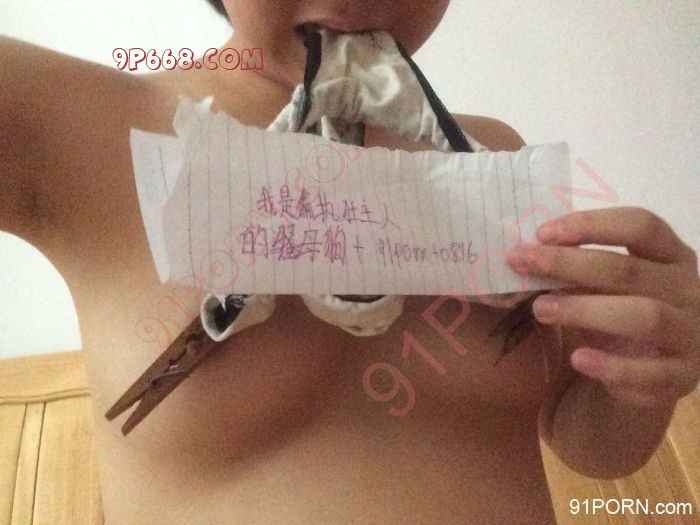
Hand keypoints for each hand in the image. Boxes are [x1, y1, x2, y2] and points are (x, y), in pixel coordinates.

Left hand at [506, 207, 699, 407]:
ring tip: (541, 309)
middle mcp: (689, 290)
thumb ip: (573, 267)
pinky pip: (652, 373)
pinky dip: (613, 366)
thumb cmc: (613, 316)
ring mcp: (692, 335)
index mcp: (671, 256)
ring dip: (587, 310)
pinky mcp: (683, 377)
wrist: (642, 376)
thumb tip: (523, 255)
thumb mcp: (598, 286)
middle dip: (570, 264)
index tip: (542, 233)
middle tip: (523, 263)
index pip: (641, 226)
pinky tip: (578, 359)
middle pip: (630, 270)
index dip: (592, 225)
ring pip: (645, 316)